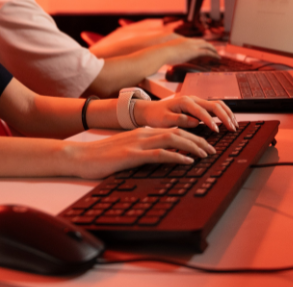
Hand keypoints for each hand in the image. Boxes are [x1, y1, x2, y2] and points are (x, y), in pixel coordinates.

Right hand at [64, 127, 216, 178]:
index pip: (173, 130)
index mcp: (142, 132)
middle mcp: (142, 134)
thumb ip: (142, 150)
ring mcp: (137, 143)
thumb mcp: (125, 150)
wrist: (79, 156)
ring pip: (172, 139)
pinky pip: (160, 154)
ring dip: (192, 146)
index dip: (192, 136)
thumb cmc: (100, 156)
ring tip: (207, 154)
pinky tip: (188, 161)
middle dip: (198, 140)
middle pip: (177, 132)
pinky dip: (177, 156)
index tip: (205, 144)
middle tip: (213, 149)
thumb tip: (158, 156)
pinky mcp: (132, 155)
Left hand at [135, 95, 236, 132]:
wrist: (151, 110)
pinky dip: (224, 114)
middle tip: (232, 129)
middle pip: (215, 104)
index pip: (201, 111)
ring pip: (218, 104)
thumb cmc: (157, 116)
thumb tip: (195, 122)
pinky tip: (228, 123)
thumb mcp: (164, 120)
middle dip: (225, 116)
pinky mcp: (199, 106)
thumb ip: (179, 120)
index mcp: (184, 102)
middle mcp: (193, 99)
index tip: (217, 130)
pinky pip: (215, 108)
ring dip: (228, 114)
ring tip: (234, 126)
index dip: (210, 121)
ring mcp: (197, 101)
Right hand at [164, 37, 217, 64]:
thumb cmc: (161, 54)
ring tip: (217, 54)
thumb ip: (170, 54)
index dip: (200, 44)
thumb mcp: (167, 52)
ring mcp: (191, 45)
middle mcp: (188, 41)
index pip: (194, 41)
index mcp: (182, 40)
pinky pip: (207, 52)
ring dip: (213, 49)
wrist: (162, 52)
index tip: (204, 47)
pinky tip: (217, 58)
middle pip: (202, 41)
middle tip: (213, 50)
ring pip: (207, 45)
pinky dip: (213, 54)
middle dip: (209, 45)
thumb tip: (169, 59)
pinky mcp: (194, 51)